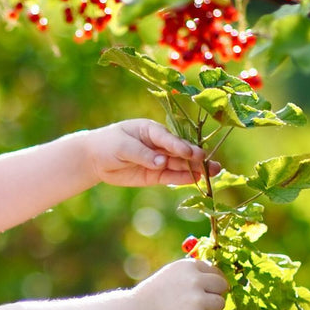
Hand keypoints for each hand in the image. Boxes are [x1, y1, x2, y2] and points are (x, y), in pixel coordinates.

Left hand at [79, 119, 219, 187]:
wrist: (95, 159)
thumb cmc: (108, 144)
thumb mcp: (122, 146)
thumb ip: (142, 154)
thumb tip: (161, 162)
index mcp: (151, 129)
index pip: (168, 138)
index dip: (179, 145)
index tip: (190, 152)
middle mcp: (159, 144)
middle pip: (179, 150)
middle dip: (194, 156)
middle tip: (208, 161)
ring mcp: (158, 160)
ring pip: (179, 164)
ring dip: (195, 168)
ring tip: (213, 172)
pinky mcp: (155, 175)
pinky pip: (170, 177)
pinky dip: (183, 179)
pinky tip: (196, 180)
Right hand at [131, 258, 228, 309]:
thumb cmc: (154, 294)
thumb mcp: (171, 274)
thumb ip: (192, 274)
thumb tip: (218, 278)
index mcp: (189, 266)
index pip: (215, 272)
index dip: (210, 283)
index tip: (202, 290)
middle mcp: (196, 280)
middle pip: (222, 286)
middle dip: (214, 294)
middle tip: (200, 303)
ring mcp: (198, 300)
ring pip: (220, 303)